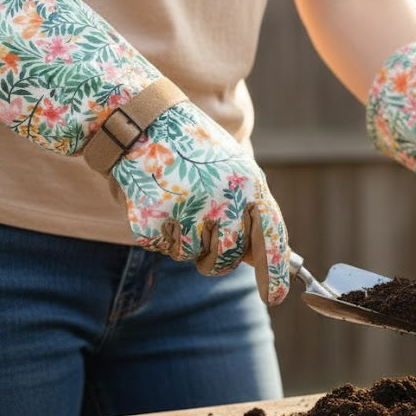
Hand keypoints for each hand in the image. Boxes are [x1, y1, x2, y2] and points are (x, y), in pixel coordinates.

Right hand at [112, 102, 290, 303]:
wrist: (142, 117)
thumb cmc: (192, 147)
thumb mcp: (233, 168)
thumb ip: (249, 209)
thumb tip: (258, 260)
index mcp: (250, 183)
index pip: (271, 236)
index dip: (274, 273)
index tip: (273, 298)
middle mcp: (223, 197)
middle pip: (226, 257)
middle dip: (214, 257)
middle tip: (202, 230)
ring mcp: (187, 207)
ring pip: (190, 255)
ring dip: (182, 241)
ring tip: (176, 202)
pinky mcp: (152, 215)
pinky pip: (159, 246)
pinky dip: (155, 232)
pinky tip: (155, 199)